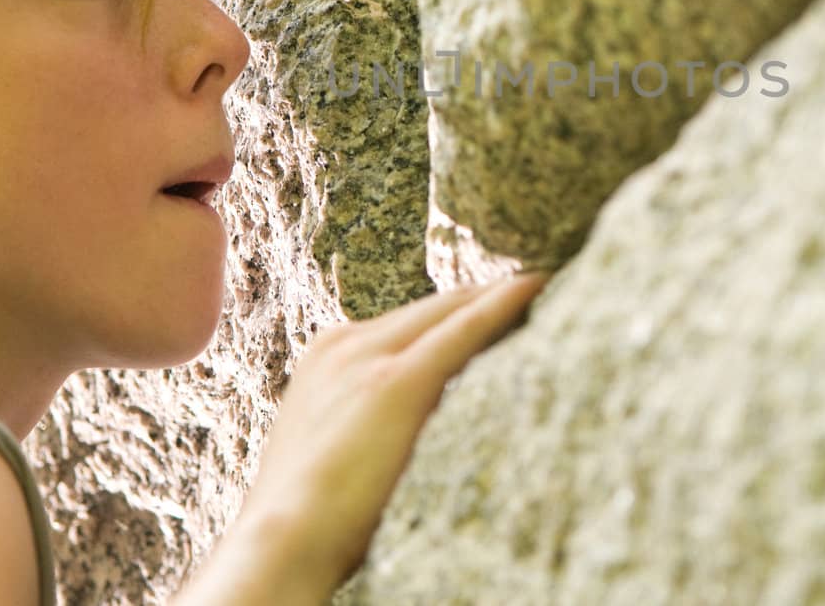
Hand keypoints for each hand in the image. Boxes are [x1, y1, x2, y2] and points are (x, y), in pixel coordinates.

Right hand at [238, 274, 548, 596]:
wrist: (281, 541)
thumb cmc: (314, 516)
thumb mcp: (338, 445)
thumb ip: (372, 417)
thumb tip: (419, 422)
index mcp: (329, 355)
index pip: (410, 322)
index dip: (458, 309)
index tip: (500, 302)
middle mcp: (346, 344)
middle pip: (433, 307)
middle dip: (483, 295)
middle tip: (536, 282)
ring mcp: (369, 357)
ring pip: (452, 309)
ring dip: (498, 296)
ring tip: (543, 282)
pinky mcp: (398, 381)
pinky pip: (465, 328)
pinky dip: (503, 303)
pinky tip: (535, 286)